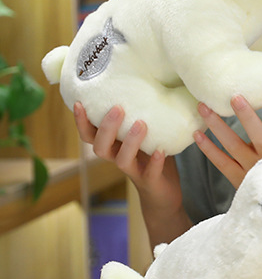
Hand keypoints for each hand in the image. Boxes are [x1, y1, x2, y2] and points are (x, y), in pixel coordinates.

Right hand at [73, 102, 184, 240]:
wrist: (164, 194)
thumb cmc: (153, 159)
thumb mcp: (147, 135)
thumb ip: (144, 116)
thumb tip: (148, 84)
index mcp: (114, 146)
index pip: (91, 135)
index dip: (82, 122)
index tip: (80, 103)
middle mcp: (118, 159)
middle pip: (101, 147)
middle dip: (106, 128)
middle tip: (118, 108)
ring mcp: (133, 171)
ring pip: (122, 160)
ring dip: (130, 141)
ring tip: (141, 124)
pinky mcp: (150, 182)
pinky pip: (149, 173)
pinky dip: (154, 162)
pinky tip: (161, 150)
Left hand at [193, 90, 261, 187]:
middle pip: (259, 136)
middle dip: (247, 117)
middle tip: (234, 97)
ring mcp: (253, 168)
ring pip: (234, 146)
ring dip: (218, 126)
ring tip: (204, 107)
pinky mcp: (238, 178)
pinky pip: (221, 162)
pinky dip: (208, 148)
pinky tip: (197, 134)